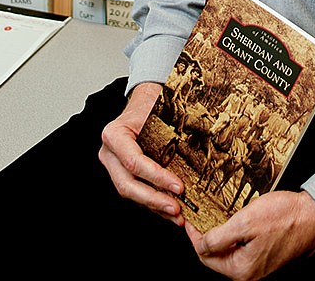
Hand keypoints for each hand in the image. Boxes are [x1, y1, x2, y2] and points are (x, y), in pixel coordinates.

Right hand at [98, 81, 185, 225]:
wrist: (142, 100)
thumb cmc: (150, 103)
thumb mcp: (158, 110)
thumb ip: (169, 129)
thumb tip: (204, 144)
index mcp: (114, 135)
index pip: (134, 162)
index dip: (156, 177)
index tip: (178, 186)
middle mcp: (109, 153)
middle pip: (128, 184)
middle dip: (154, 199)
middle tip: (177, 208)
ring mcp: (114, 166)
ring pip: (132, 194)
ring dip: (156, 206)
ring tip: (178, 215)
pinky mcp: (122, 175)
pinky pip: (137, 194)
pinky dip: (154, 204)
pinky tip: (170, 212)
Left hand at [185, 188, 314, 279]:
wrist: (314, 216)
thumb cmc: (284, 218)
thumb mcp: (246, 222)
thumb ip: (220, 237)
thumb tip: (201, 245)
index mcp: (241, 268)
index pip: (206, 256)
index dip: (195, 236)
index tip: (189, 219)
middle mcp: (249, 272)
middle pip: (216, 256)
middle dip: (206, 236)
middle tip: (199, 215)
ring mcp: (259, 265)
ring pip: (230, 251)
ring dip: (220, 234)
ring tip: (214, 214)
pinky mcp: (266, 255)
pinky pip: (242, 247)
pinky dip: (234, 234)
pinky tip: (234, 219)